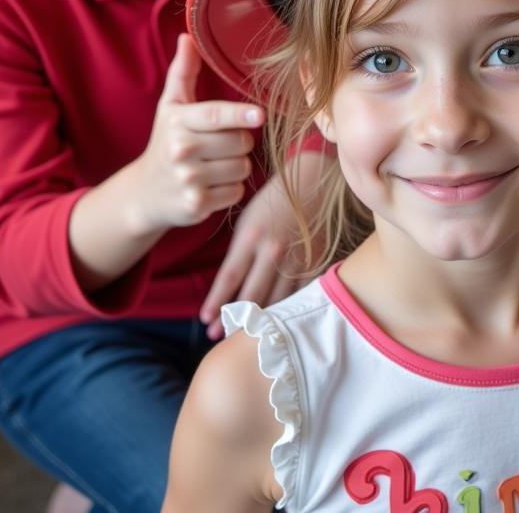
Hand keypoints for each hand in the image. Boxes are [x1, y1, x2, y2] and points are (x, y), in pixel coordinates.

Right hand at [132, 34, 262, 233]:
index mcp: (178, 122)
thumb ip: (183, 72)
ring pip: (242, 167)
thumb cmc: (166, 141)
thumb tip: (188, 36)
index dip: (239, 114)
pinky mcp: (196, 205)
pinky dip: (231, 189)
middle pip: (240, 142)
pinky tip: (212, 185)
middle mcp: (180, 150)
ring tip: (215, 164)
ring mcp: (187, 180)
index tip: (259, 114)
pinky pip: (237, 191)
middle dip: (239, 142)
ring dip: (237, 166)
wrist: (144, 193)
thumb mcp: (171, 106)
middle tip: (221, 145)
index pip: (213, 116)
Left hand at [199, 175, 305, 339]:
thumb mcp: (247, 221)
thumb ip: (238, 252)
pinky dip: (288, 308)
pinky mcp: (314, 261)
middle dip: (232, 319)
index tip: (205, 321)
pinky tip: (279, 322)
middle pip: (251, 295)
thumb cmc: (273, 200)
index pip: (229, 277)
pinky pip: (300, 293)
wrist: (312, 182)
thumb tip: (229, 285)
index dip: (216, 302)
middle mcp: (273, 250)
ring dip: (259, 320)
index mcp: (251, 237)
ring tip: (244, 336)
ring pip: (276, 299)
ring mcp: (296, 258)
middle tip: (218, 337)